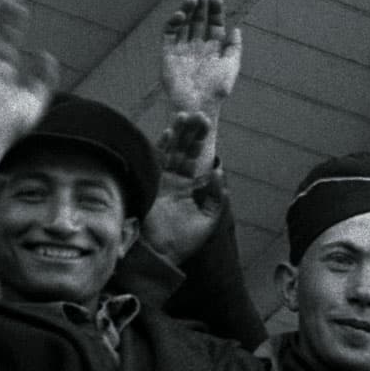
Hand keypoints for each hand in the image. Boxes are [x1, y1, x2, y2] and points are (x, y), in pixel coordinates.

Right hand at [140, 113, 224, 262]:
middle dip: (191, 133)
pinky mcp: (151, 184)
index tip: (206, 127)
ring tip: (186, 115)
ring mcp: (161, 181)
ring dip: (177, 133)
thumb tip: (217, 171)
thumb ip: (216, 197)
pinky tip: (169, 131)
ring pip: (171, 151)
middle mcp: (173, 181)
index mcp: (187, 188)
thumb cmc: (182, 242)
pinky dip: (162, 146)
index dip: (200, 143)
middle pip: (183, 151)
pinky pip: (157, 161)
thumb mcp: (208, 220)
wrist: (159, 255)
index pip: (195, 160)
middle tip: (200, 115)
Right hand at [159, 0, 239, 165]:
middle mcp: (197, 48)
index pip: (214, 25)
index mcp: (212, 50)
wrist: (197, 104)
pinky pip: (169, 34)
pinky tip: (180, 14)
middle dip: (201, 8)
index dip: (215, 12)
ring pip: (183, 25)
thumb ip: (234, 47)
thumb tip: (237, 29)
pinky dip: (173, 22)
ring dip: (187, 11)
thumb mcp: (231, 66)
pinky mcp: (168, 54)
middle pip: (198, 22)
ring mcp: (182, 50)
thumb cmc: (216, 89)